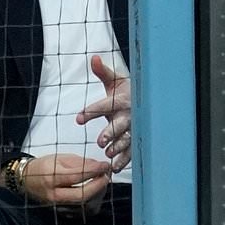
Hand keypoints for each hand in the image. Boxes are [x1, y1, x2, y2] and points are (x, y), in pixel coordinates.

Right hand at [20, 154, 112, 205]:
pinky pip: (83, 212)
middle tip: (106, 176)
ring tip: (101, 182)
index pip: (76, 176)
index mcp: (51, 177)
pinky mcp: (63, 213)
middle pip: (82, 195)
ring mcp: (58, 206)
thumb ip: (80, 162)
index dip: (94, 171)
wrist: (26, 180)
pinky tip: (95, 193)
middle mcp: (53, 195)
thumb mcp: (59, 158)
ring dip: (98, 194)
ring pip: (85, 206)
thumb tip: (97, 165)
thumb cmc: (42, 168)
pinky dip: (93, 202)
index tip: (104, 166)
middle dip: (99, 186)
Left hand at [76, 55, 132, 172]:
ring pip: (127, 139)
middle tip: (99, 141)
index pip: (105, 105)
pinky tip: (115, 167)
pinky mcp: (136, 139)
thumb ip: (102, 72)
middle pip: (119, 124)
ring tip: (108, 153)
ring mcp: (134, 128)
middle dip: (110, 133)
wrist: (146, 102)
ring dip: (118, 147)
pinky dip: (124, 159)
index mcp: (122, 100)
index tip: (78, 118)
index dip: (91, 111)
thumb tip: (93, 57)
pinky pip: (132, 150)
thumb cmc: (126, 91)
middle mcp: (130, 115)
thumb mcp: (115, 81)